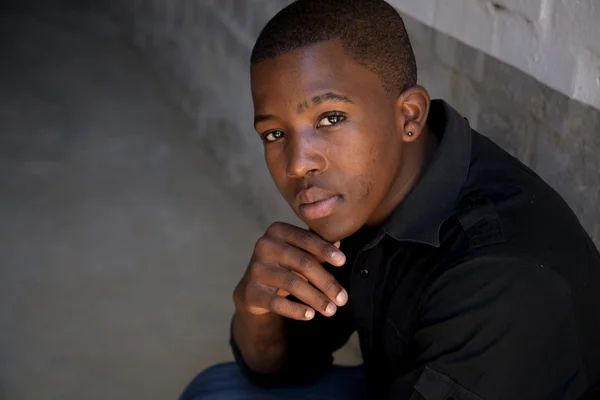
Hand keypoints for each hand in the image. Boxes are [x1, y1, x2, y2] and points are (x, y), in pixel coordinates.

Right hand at [233, 222, 347, 320]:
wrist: (253, 289)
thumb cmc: (283, 265)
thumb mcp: (299, 252)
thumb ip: (316, 247)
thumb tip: (338, 242)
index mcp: (278, 231)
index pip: (306, 238)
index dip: (325, 250)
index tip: (343, 261)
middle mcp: (264, 246)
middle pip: (303, 263)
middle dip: (326, 282)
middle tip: (343, 298)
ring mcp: (256, 269)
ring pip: (293, 283)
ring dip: (316, 298)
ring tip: (331, 310)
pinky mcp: (251, 291)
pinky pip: (276, 302)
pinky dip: (295, 310)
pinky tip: (310, 315)